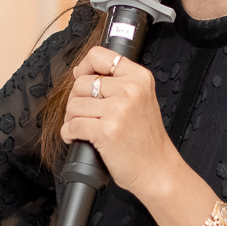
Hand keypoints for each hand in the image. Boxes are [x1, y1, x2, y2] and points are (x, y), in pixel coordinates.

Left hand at [58, 47, 177, 199]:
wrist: (157, 169)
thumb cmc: (147, 139)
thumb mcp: (142, 99)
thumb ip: (118, 83)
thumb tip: (81, 72)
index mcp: (139, 78)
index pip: (99, 55)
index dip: (84, 67)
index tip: (82, 77)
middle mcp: (130, 90)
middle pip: (81, 82)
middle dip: (76, 100)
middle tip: (83, 114)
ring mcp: (118, 110)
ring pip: (74, 104)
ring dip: (71, 119)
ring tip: (82, 127)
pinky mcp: (106, 130)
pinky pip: (72, 125)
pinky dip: (69, 133)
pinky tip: (77, 138)